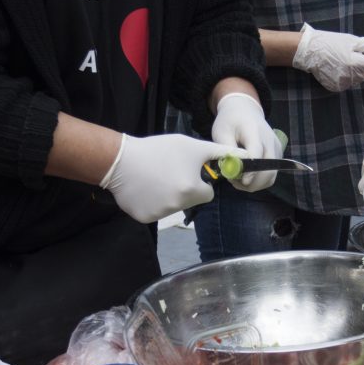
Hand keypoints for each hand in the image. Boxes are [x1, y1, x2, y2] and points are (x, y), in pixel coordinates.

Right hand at [100, 133, 241, 222]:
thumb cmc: (158, 150)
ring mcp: (161, 215)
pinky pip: (155, 212)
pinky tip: (144, 189)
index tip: (187, 171)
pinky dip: (151, 203)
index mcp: (192, 190)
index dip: (200, 181)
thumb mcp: (191, 146)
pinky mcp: (145, 218)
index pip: (207, 193)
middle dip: (184, 189)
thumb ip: (218, 153)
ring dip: (168, 196)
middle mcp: (179, 206)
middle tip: (169, 172)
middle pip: (190, 201)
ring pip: (173, 207)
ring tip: (154, 178)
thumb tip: (243, 157)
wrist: (120, 160)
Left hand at [210, 93, 282, 190]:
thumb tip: (231, 169)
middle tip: (234, 182)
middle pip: (269, 169)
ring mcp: (276, 148)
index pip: (257, 154)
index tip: (243, 181)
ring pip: (271, 176)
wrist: (244, 110)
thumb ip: (227, 151)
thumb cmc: (230, 121)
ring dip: (255, 184)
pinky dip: (259, 181)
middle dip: (253, 182)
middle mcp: (270, 140)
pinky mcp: (277, 154)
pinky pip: (271, 174)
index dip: (251, 171)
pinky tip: (246, 177)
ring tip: (237, 180)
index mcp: (254, 131)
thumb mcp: (221, 132)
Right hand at [292, 23, 363, 91]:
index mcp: (354, 63)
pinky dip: (345, 77)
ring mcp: (341, 84)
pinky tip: (337, 69)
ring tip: (342, 61)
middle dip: (363, 65)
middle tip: (350, 55)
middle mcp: (349, 76)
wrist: (309, 51)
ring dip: (355, 71)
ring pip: (358, 79)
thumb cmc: (331, 43)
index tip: (361, 52)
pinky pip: (348, 83)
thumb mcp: (351, 41)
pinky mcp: (335, 88)